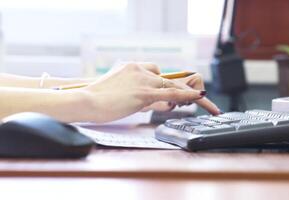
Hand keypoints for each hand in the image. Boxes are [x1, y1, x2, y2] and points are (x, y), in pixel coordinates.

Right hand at [82, 63, 205, 121]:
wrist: (84, 101)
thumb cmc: (96, 100)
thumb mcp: (116, 92)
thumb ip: (132, 92)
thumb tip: (144, 102)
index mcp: (131, 67)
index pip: (155, 71)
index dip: (164, 83)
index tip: (173, 92)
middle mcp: (139, 69)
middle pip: (166, 78)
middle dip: (178, 89)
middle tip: (194, 97)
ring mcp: (142, 80)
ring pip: (170, 86)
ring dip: (185, 95)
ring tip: (200, 104)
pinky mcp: (144, 92)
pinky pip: (171, 92)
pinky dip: (187, 95)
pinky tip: (200, 97)